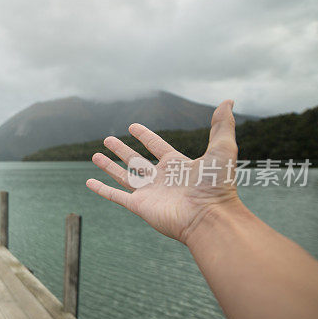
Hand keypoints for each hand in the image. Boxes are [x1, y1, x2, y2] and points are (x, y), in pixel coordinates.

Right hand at [86, 100, 241, 243]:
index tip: (132, 126)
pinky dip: (101, 189)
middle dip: (122, 150)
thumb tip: (228, 101)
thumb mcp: (222, 149)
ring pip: (123, 176)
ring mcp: (148, 193)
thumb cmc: (218, 185)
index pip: (157, 146)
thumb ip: (222, 126)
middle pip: (136, 161)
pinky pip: (115, 196)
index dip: (145, 136)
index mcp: (177, 165)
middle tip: (108, 139)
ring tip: (95, 155)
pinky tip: (89, 182)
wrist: (209, 217)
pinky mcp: (139, 206)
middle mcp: (161, 178)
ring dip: (109, 166)